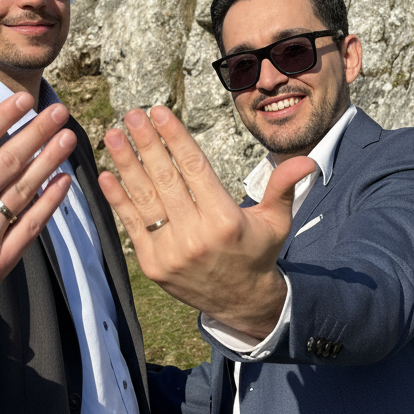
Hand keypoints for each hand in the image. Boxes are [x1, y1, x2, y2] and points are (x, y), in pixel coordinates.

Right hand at [0, 94, 75, 360]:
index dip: (1, 118)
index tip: (23, 99)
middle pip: (6, 163)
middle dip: (36, 133)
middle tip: (58, 109)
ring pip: (22, 192)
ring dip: (49, 161)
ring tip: (69, 136)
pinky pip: (30, 228)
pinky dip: (49, 203)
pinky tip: (64, 181)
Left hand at [98, 106, 314, 341]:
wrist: (240, 302)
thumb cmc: (257, 252)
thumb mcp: (276, 221)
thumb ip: (283, 187)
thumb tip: (308, 160)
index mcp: (225, 220)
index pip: (195, 168)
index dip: (175, 137)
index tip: (160, 112)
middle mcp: (197, 235)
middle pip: (167, 179)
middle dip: (147, 143)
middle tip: (132, 114)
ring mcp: (171, 252)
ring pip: (145, 199)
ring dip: (126, 164)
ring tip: (113, 135)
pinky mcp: (153, 265)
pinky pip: (132, 226)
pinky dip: (117, 200)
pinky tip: (105, 175)